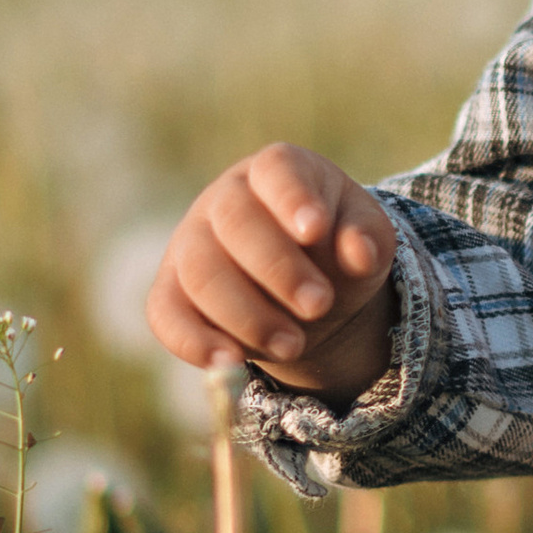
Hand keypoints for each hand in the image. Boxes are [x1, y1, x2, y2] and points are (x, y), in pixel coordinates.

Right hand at [147, 143, 399, 405]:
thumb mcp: (366, 237)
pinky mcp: (171, 291)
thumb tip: (360, 252)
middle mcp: (224, 199)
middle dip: (278, 269)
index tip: (314, 230)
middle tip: (319, 305)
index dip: (292, 198)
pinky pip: (165, 314)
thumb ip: (367, 238)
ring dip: (247, 314)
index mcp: (278, 170)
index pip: (276, 170)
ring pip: (200, 272)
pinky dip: (193, 341)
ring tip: (293, 345)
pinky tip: (230, 361)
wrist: (303, 283)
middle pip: (234, 222)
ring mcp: (190, 243)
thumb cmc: (336, 247)